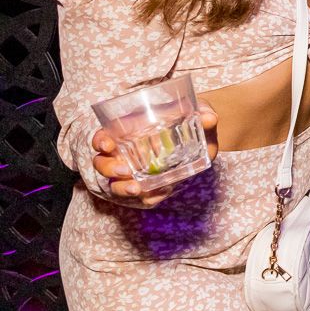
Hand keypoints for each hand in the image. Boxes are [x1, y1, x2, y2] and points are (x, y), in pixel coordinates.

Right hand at [90, 101, 219, 207]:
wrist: (206, 139)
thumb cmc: (193, 120)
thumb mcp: (198, 114)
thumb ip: (204, 113)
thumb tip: (209, 118)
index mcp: (128, 132)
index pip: (103, 137)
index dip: (100, 141)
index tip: (107, 144)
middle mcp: (126, 153)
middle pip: (102, 163)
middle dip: (108, 168)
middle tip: (124, 171)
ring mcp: (136, 172)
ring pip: (115, 183)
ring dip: (122, 188)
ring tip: (137, 189)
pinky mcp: (151, 186)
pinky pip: (143, 196)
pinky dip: (149, 197)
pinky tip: (159, 193)